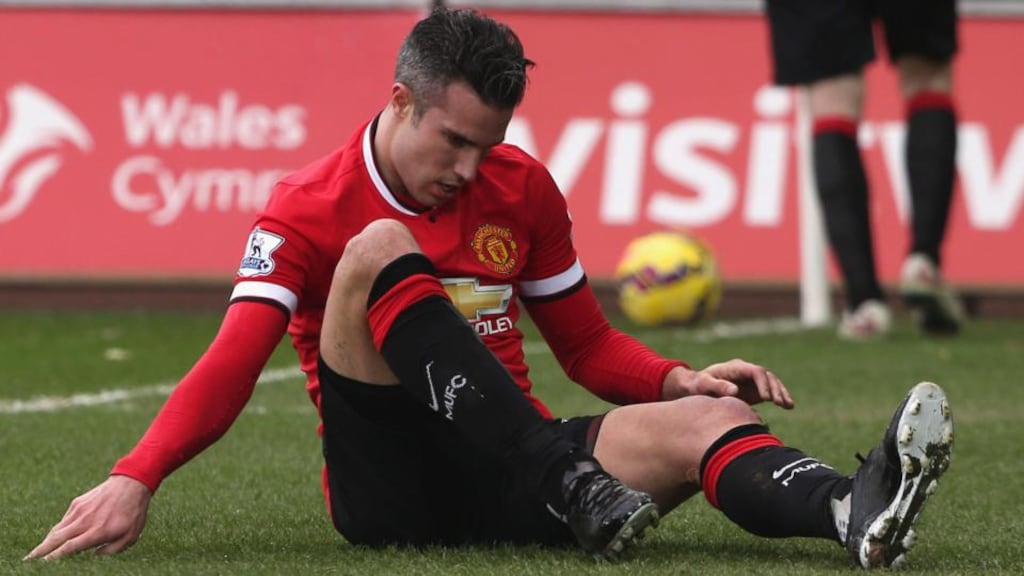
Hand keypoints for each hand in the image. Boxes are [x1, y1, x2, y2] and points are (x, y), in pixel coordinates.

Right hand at [25, 475, 151, 559]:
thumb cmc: (134, 513)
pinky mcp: (77, 503)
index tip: (44, 564)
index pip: (69, 547)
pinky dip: (57, 530)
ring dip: (45, 541)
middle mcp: (84, 521)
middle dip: (41, 551)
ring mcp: (79, 510)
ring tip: (36, 553)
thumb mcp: (130, 536)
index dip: (55, 557)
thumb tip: (93, 557)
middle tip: (28, 560)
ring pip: (57, 529)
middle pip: (56, 538)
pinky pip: (64, 520)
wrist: (132, 483)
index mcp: (97, 531)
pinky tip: (54, 538)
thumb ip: (111, 550)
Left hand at [662, 359, 793, 408]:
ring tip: (789, 406)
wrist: (695, 387)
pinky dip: (779, 397)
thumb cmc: (697, 385)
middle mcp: (746, 371)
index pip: (755, 371)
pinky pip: (770, 391)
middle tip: (781, 404)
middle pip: (766, 376)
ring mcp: (751, 380)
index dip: (762, 383)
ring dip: (781, 393)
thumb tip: (735, 390)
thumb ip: (717, 387)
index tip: (766, 398)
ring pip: (772, 382)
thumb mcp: (703, 385)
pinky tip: (788, 406)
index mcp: (735, 367)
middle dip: (775, 389)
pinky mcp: (754, 389)